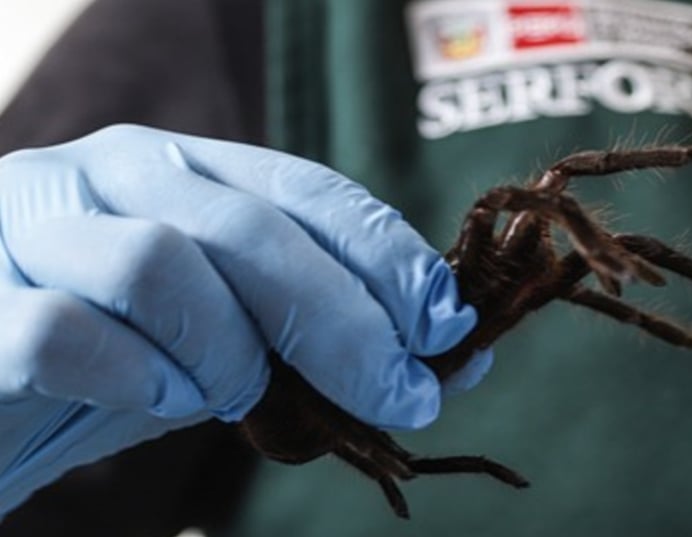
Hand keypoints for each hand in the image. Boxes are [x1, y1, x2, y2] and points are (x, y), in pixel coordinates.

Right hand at [0, 125, 490, 513]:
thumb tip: (459, 361)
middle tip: (398, 396)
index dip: (388, 256)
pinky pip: (63, 331)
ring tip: (235, 394)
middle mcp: (107, 175)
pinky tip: (159, 398)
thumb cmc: (111, 360)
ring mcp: (30, 227)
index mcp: (181, 168)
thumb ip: (321, 338)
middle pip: (252, 230)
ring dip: (227, 350)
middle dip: (346, 322)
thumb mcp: (229, 339)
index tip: (445, 325)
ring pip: (160, 263)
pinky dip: (133, 375)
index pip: (307, 190)